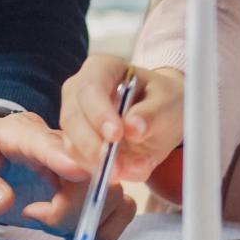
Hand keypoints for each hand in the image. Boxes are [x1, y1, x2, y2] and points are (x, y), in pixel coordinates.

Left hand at [0, 112, 123, 238]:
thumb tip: (2, 202)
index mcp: (20, 131)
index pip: (47, 142)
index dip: (64, 158)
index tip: (78, 173)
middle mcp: (57, 143)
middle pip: (90, 169)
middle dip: (72, 206)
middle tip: (38, 217)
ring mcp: (77, 164)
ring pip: (110, 190)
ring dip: (87, 218)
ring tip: (47, 220)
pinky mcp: (87, 186)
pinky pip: (118, 205)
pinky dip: (103, 226)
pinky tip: (70, 229)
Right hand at [57, 54, 183, 187]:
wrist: (161, 114)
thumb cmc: (162, 99)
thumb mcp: (167, 102)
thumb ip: (151, 113)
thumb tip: (132, 128)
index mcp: (101, 68)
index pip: (90, 88)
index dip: (99, 113)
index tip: (116, 135)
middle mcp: (80, 90)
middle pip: (73, 118)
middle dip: (93, 146)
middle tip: (118, 166)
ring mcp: (75, 117)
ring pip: (71, 144)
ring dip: (99, 164)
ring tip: (133, 168)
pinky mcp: (77, 142)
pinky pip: (80, 161)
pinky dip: (102, 171)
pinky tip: (127, 171)